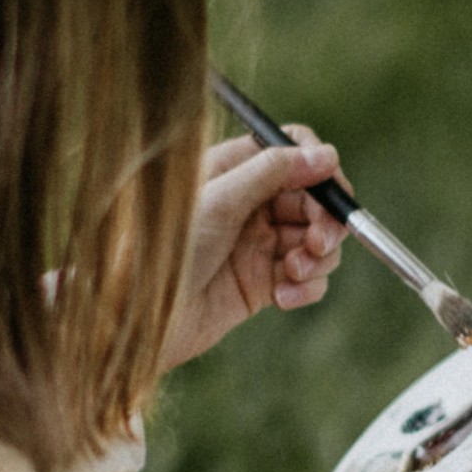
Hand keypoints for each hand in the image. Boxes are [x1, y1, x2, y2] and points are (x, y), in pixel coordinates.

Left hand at [162, 131, 350, 369]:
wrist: (142, 318)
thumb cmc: (166, 252)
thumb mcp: (219, 200)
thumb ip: (273, 172)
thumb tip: (327, 156)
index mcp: (235, 171)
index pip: (293, 152)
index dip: (319, 169)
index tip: (329, 189)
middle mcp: (250, 205)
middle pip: (314, 199)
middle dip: (325, 220)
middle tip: (318, 244)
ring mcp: (258, 246)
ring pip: (317, 241)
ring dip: (319, 257)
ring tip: (294, 273)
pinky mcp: (262, 286)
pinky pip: (306, 280)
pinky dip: (307, 288)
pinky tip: (284, 299)